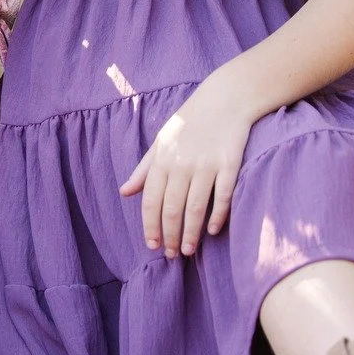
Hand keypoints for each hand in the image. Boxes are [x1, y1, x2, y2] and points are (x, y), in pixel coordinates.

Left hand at [119, 77, 256, 257]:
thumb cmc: (188, 123)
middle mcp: (181, 164)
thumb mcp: (160, 142)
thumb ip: (144, 170)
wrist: (223, 99)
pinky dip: (218, 215)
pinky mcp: (229, 164)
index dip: (150, 226)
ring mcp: (206, 164)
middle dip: (169, 235)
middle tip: (170, 255)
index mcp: (161, 160)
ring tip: (187, 251)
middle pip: (172, 209)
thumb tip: (124, 192)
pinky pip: (222, 196)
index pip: (151, 201)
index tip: (151, 246)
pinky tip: (214, 231)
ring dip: (191, 233)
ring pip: (195, 207)